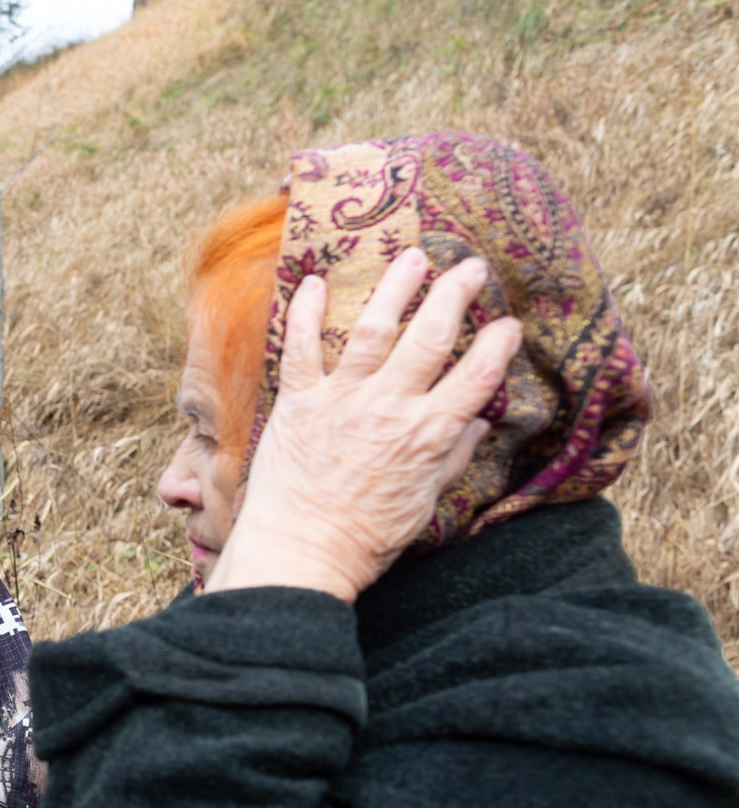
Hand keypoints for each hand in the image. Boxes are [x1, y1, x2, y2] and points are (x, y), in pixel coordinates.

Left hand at [205, 249, 523, 602]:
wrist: (301, 552)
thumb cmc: (366, 537)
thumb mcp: (425, 502)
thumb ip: (452, 457)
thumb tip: (477, 420)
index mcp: (427, 434)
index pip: (476, 378)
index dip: (497, 346)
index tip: (511, 323)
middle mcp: (388, 408)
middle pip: (430, 338)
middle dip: (455, 295)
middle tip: (471, 266)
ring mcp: (341, 401)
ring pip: (373, 330)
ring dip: (395, 288)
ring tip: (412, 255)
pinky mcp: (298, 403)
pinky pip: (300, 348)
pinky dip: (306, 313)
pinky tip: (317, 282)